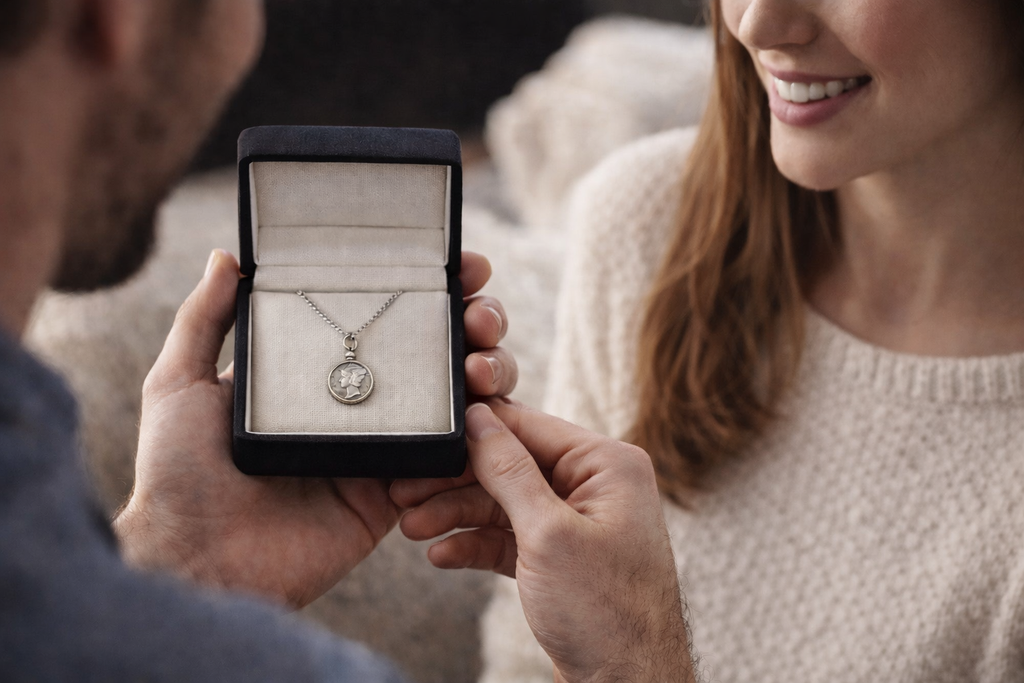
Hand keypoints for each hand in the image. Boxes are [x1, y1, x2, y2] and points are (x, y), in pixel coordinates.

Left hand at [114, 249, 515, 608]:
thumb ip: (205, 319)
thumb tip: (226, 256)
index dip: (432, 289)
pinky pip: (450, 462)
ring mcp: (380, 448)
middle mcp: (356, 404)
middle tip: (479, 317)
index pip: (384, 318)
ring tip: (483, 368)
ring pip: (457, 401)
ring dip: (490, 374)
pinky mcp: (394, 495)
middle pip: (436, 353)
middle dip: (475, 325)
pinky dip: (478, 438)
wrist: (197, 561)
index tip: (462, 267)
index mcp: (316, 373)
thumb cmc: (179, 472)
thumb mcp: (180, 384)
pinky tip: (485, 416)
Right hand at [392, 400, 696, 682]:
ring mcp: (577, 523)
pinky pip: (508, 537)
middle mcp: (595, 486)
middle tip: (407, 490)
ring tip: (413, 528)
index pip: (531, 427)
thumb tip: (479, 419)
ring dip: (456, 515)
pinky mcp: (559, 557)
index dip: (477, 429)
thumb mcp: (548, 533)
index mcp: (607, 465)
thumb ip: (509, 471)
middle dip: (457, 482)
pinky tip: (441, 555)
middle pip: (510, 465)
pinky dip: (475, 544)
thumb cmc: (606, 614)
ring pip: (503, 504)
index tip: (431, 433)